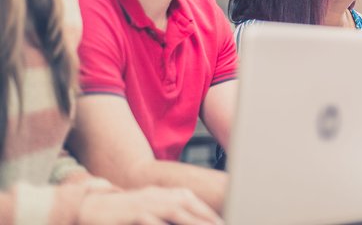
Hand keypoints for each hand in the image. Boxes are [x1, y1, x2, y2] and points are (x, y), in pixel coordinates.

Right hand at [78, 186, 221, 224]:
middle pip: (187, 204)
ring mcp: (145, 203)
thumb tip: (188, 217)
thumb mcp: (146, 211)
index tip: (223, 220)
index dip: (207, 212)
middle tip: (223, 223)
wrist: (86, 209)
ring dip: (193, 220)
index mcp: (161, 194)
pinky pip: (152, 220)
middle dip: (207, 217)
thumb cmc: (119, 214)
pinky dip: (163, 224)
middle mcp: (156, 195)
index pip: (190, 200)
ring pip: (176, 211)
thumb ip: (166, 214)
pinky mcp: (134, 213)